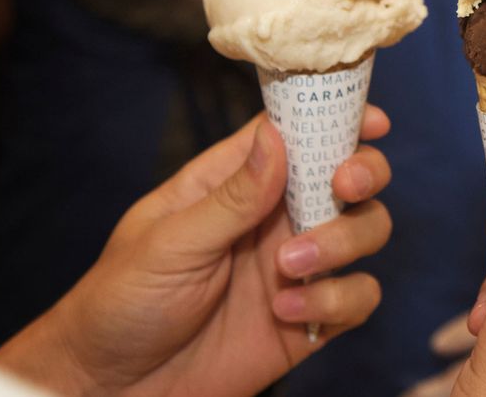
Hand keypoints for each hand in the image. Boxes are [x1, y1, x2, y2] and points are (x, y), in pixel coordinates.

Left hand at [0, 110, 392, 396]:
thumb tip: (276, 136)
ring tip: (289, 265)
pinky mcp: (310, 317)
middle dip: (363, 172)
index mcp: (236, 183)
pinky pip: (359, 296)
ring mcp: (298, 266)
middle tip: (343, 185)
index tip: (371, 119)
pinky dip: (335, 300)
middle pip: (349, 174)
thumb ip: (231, 196)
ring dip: (342, 241)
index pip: (295, 132)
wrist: (114, 389)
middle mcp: (276, 217)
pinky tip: (287, 311)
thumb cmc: (122, 303)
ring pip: (365, 230)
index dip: (337, 116)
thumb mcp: (168, 243)